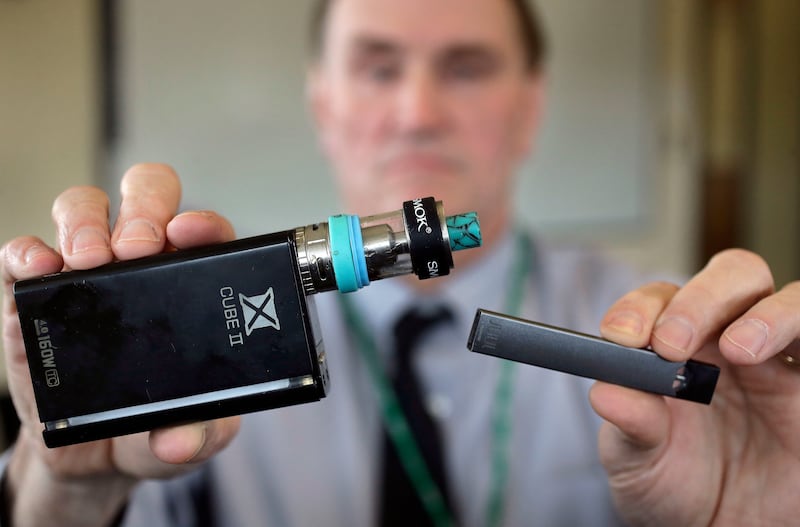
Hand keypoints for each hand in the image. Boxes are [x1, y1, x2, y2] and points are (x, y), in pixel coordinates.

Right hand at [1, 164, 240, 526]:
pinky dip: (27, 252)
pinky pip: (25, 255)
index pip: (205, 233)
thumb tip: (180, 441)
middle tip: (137, 249)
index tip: (192, 233)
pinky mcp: (37, 298)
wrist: (98, 455)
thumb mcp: (190, 438)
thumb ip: (196, 437)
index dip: (201, 222)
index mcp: (193, 286)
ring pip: (85, 210)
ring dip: (86, 223)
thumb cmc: (156, 430)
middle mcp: (142, 267)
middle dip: (143, 210)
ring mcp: (87, 277)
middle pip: (146, 199)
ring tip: (87, 260)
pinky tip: (39, 268)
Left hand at [590, 249, 799, 525]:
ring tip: (739, 351)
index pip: (661, 300)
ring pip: (791, 301)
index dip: (640, 308)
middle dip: (700, 300)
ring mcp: (781, 363)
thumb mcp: (638, 463)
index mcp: (676, 346)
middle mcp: (730, 341)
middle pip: (731, 279)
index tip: (620, 336)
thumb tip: (605, 391)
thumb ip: (628, 426)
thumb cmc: (672, 487)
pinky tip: (784, 365)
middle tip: (671, 344)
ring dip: (767, 316)